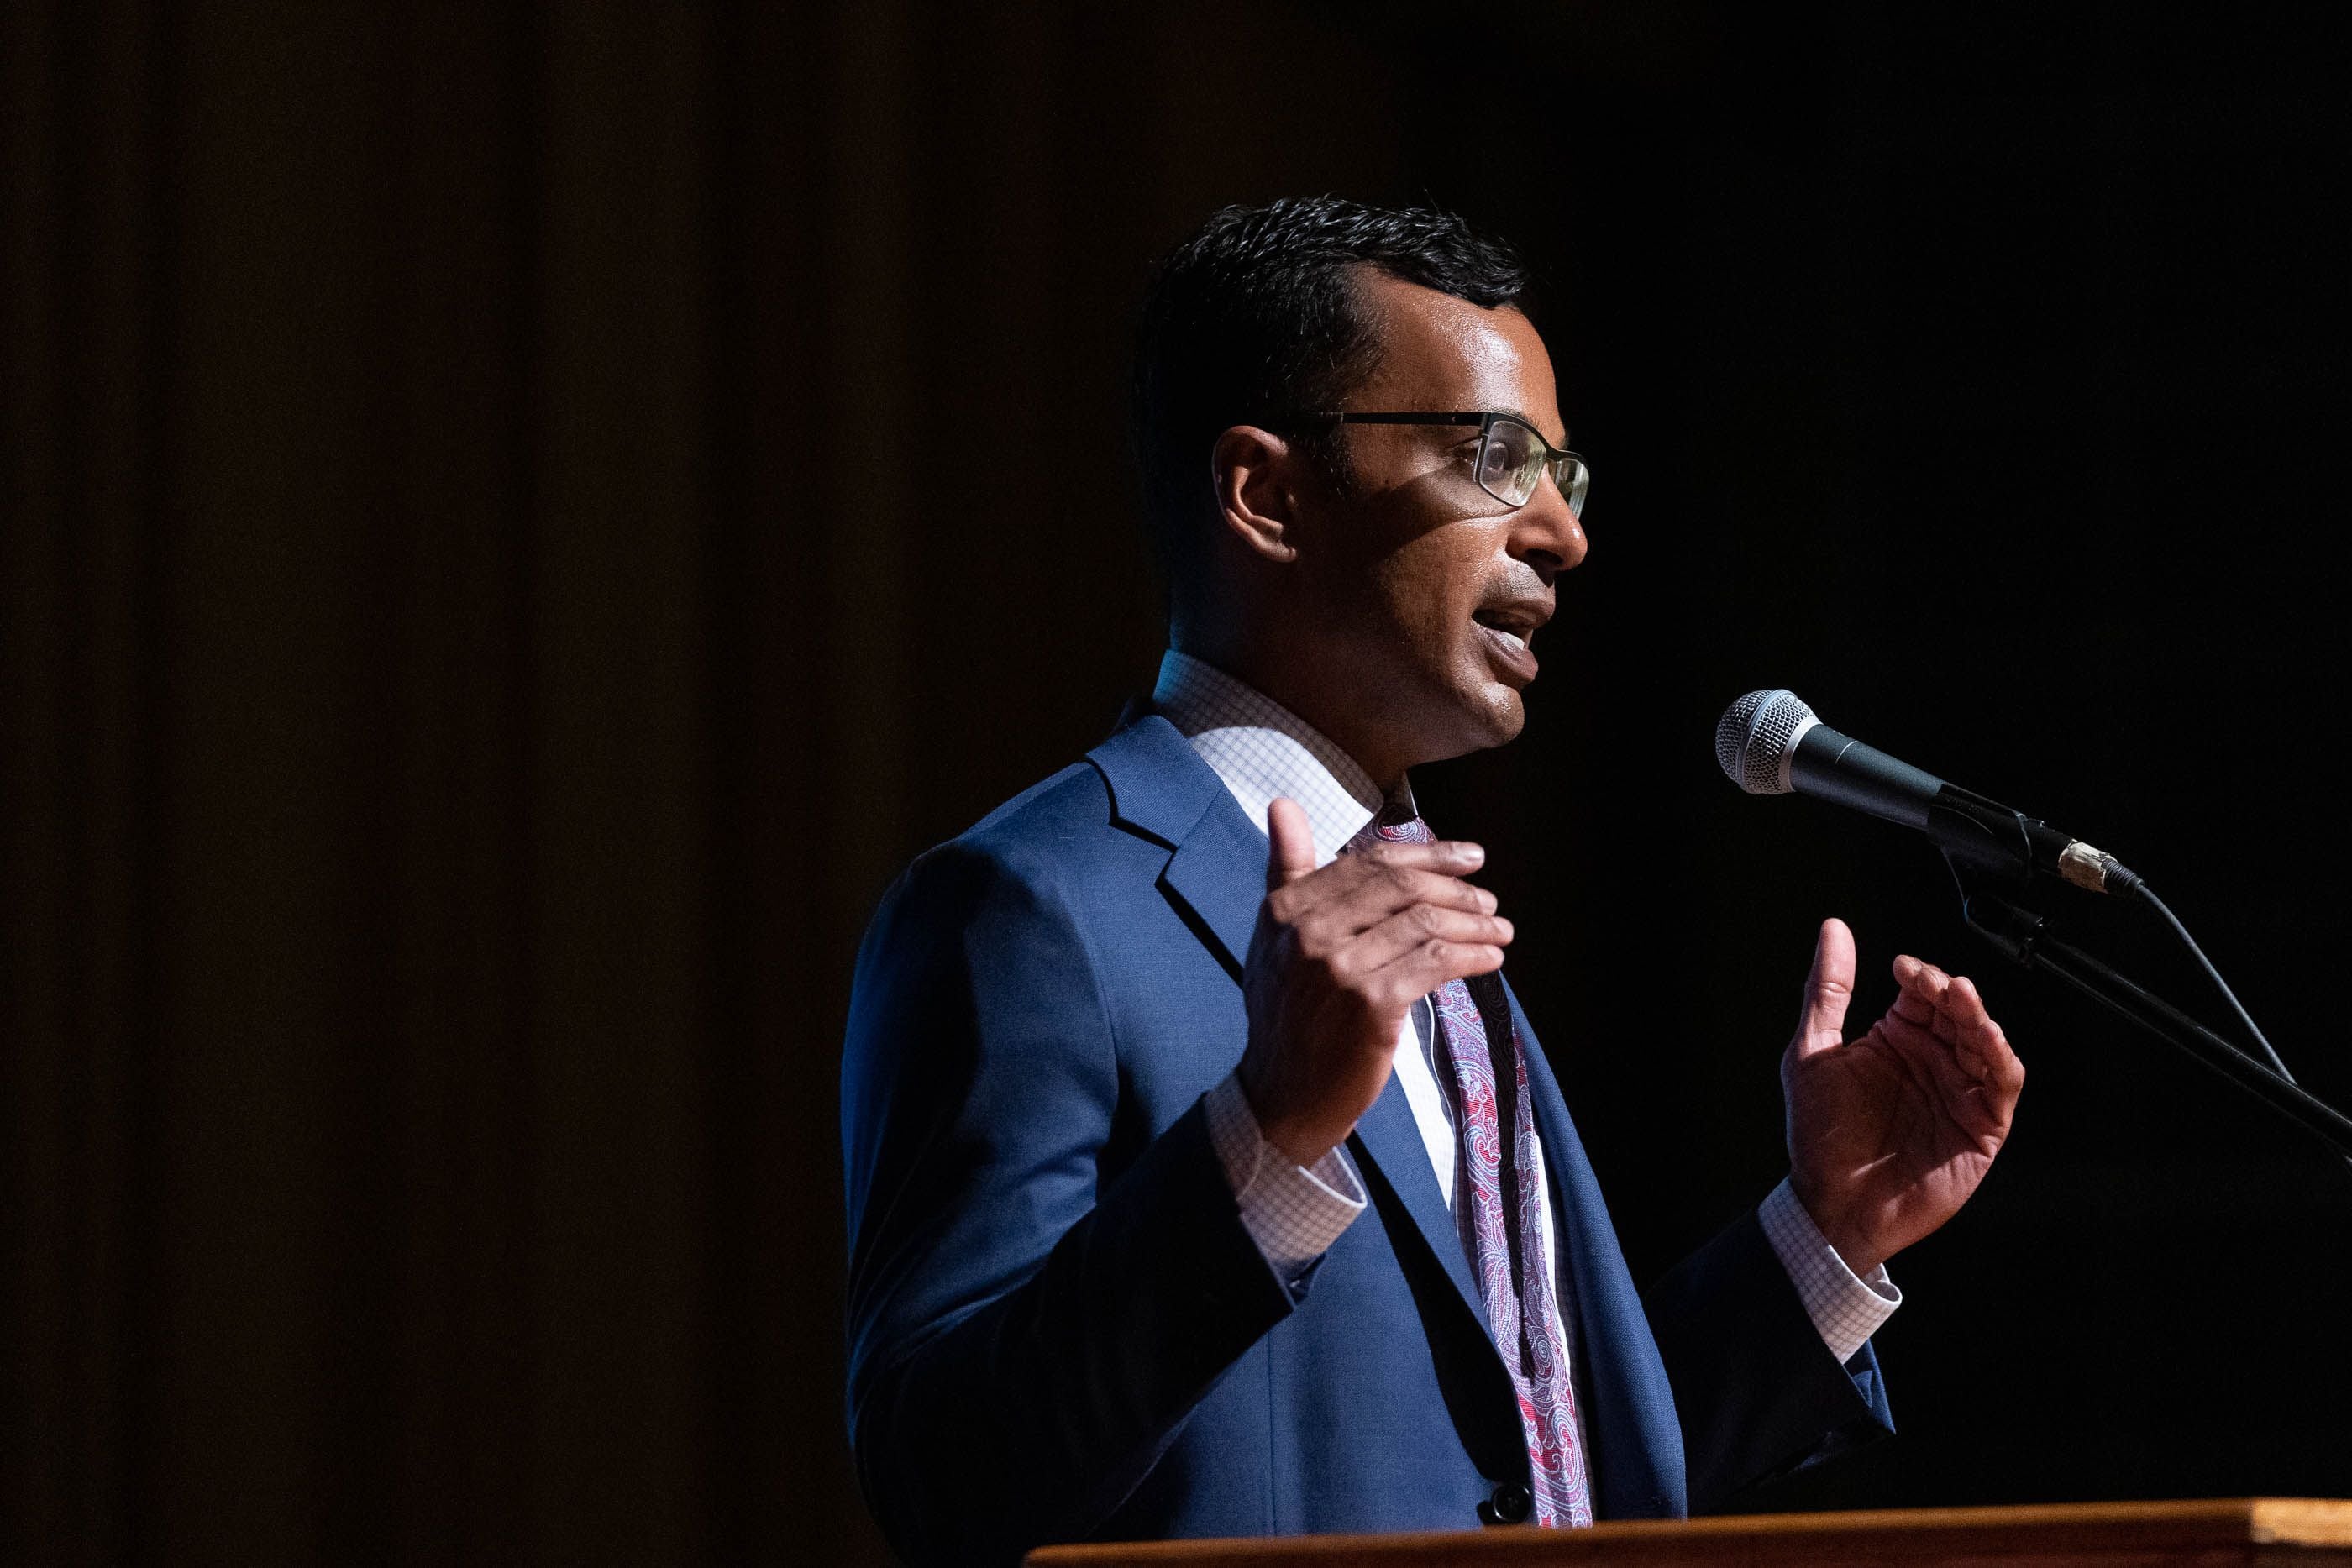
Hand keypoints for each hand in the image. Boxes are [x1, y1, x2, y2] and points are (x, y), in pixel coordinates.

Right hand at [1236, 798, 1511, 1164]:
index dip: (1428, 855)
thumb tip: (1282, 803)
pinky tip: (1490, 959)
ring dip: (1474, 925)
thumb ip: (1286, 871)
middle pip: (1401, 888)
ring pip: (1425, 924)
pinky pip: (1435, 964)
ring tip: (1499, 930)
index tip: (1469, 857)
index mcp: (1286, 908)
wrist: (1282, 1095)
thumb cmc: (1286, 1013)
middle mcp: (1309, 933)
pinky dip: (1471, 957)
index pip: (1370, 863)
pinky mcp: (1372, 1006)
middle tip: (1489, 900)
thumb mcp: (1272, 936)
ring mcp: (1340, 969)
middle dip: (1457, 889)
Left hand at [1782, 917, 2025, 1275]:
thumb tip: (1833, 930)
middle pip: (1958, 1012)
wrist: (1835, 1203)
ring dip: (1978, 1016)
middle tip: (1935, 982)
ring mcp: (1960, 1092)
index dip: (1920, 975)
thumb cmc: (1820, 1136)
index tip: (1903, 967)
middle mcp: (1934, 1062)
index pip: (1922, 994)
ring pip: (1986, 1042)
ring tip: (1960, 998)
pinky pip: (2002, 1084)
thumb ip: (1827, 991)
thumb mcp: (1813, 1053)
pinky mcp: (1982, 1126)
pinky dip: (1999, 1058)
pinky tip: (1986, 1038)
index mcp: (1897, 1041)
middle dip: (1951, 991)